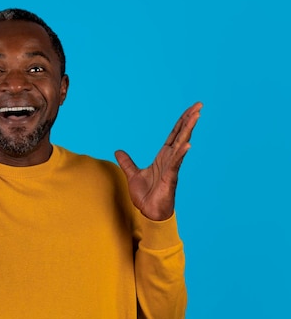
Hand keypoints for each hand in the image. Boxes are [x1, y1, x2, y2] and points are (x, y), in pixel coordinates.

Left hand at [114, 102, 202, 220]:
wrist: (148, 213)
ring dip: (188, 130)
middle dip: (190, 119)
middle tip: (200, 105)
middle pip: (181, 134)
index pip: (174, 134)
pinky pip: (176, 163)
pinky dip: (181, 153)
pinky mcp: (170, 178)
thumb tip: (117, 151)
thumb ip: (127, 163)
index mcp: (163, 156)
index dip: (181, 121)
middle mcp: (170, 159)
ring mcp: (172, 167)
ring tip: (197, 116)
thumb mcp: (132, 175)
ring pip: (181, 144)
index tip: (191, 109)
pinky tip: (187, 144)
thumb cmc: (145, 196)